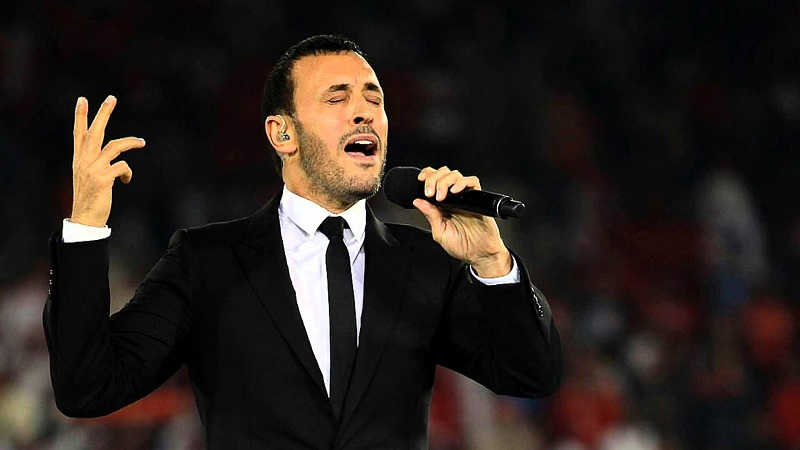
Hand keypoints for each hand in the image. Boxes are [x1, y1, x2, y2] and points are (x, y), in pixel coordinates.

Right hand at [70, 96, 145, 226]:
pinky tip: (126, 179)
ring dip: (131, 142)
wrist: (85, 218)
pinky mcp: (103, 178)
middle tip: (112, 98)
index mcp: (79, 159)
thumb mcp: (88, 177)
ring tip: (141, 142)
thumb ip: (96, 163)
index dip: (80, 116)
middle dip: (104, 113)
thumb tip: (117, 159)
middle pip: (95, 131)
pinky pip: (123, 167)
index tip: (82, 99)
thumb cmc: (90, 198)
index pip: (79, 133)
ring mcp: (93, 169)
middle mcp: (84, 161)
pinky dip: (127, 172)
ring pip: (115, 146)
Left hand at [412, 166, 512, 277]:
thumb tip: (418, 202)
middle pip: (443, 174)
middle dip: (433, 179)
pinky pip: (472, 182)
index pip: (434, 181)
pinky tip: (455, 192)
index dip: (427, 176)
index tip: (420, 180)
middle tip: (430, 192)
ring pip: (455, 175)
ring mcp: (465, 197)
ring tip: (441, 196)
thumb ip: (430, 216)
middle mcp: (453, 198)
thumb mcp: (440, 233)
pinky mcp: (477, 199)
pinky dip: (462, 182)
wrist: (480, 254)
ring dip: (444, 181)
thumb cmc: (462, 246)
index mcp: (443, 205)